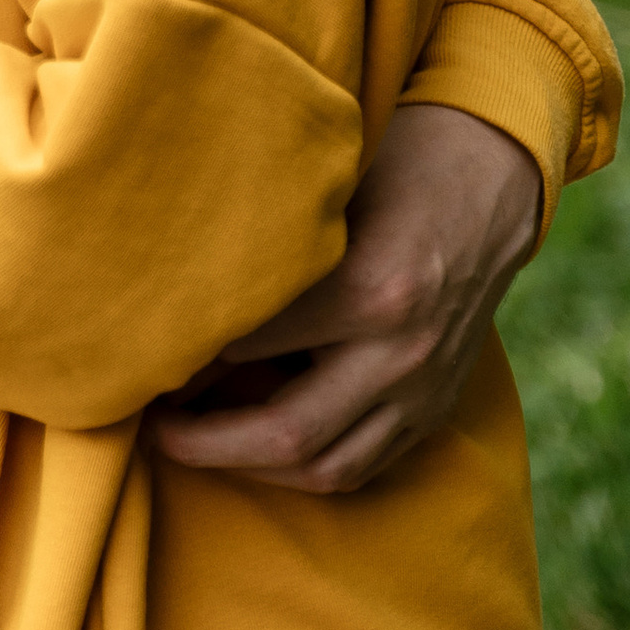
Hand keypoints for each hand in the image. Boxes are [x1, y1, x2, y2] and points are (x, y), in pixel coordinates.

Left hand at [149, 100, 544, 494]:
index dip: (186, 355)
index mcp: (372, 289)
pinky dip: (305, 467)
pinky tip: (255, 448)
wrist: (492, 176)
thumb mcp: (325, 180)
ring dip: (250, 467)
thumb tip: (169, 285)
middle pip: (288, 430)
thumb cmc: (392, 161)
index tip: (138, 353)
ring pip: (328, 466)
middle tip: (149, 425)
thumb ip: (262, 238)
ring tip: (194, 442)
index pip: (252, 346)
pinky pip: (365, 466)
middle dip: (205, 440)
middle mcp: (404, 352)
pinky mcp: (437, 407)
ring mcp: (426, 388)